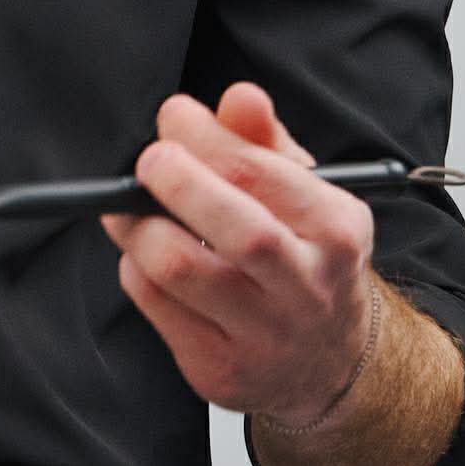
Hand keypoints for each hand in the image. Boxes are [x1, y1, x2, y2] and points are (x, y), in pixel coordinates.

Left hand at [100, 82, 375, 426]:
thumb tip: (239, 96)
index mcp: (336, 230)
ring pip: (180, 269)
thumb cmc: (304, 256)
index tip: (174, 115)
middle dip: (177, 182)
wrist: (330, 362)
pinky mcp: (220, 368)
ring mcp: (265, 335)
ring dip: (137, 226)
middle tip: (149, 160)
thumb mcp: (303, 193)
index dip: (205, 137)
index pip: (261, 174)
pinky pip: (155, 304)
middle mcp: (308, 286)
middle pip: (237, 229)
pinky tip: (144, 254)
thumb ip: (264, 140)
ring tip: (128, 206)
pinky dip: (135, 267)